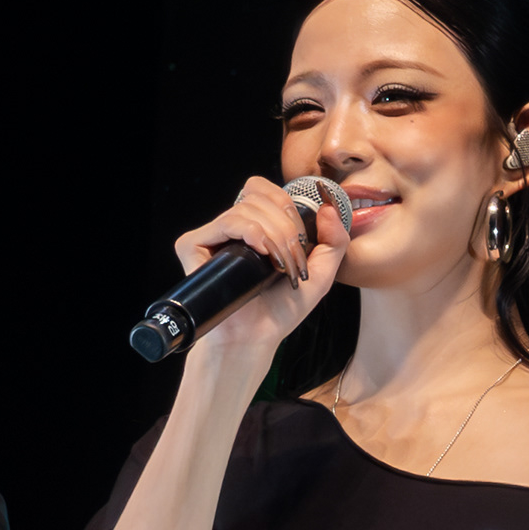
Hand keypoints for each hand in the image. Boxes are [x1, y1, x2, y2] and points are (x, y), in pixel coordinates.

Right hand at [170, 177, 347, 364]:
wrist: (254, 339)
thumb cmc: (280, 311)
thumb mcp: (320, 274)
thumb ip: (335, 241)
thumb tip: (328, 208)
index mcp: (256, 227)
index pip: (266, 191)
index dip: (287, 206)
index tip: (300, 239)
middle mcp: (232, 228)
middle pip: (260, 196)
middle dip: (285, 226)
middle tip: (291, 259)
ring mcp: (213, 236)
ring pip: (246, 208)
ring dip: (273, 235)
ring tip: (277, 265)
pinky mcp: (193, 246)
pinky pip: (226, 221)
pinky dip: (250, 232)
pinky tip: (260, 252)